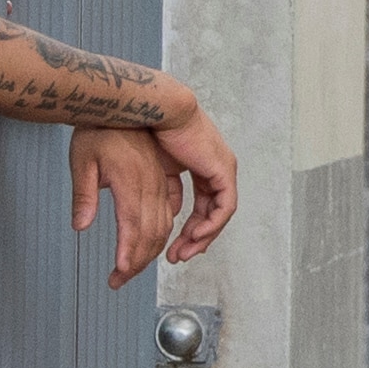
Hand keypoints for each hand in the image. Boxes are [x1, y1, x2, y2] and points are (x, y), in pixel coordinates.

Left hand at [70, 128, 183, 288]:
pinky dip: (162, 232)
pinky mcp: (162, 180)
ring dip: (151, 251)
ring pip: (164, 227)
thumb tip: (80, 224)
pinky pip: (169, 212)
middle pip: (152, 234)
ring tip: (133, 266)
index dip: (128, 256)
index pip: (133, 229)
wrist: (125, 104)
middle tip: (120, 279)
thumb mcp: (82, 160)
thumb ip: (83, 195)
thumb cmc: (100, 128)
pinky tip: (153, 241)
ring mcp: (158, 184)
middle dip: (137, 262)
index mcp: (132, 182)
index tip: (119, 273)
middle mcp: (150, 186)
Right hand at [153, 105, 238, 265]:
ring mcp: (221, 169)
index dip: (186, 228)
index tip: (171, 247)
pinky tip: (194, 236)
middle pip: (209, 213)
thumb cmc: (143, 129)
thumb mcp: (151, 168)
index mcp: (196, 164)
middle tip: (176, 257)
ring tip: (183, 253)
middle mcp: (213, 167)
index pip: (199, 205)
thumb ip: (161, 191)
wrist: (153, 110)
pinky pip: (225, 206)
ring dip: (202, 237)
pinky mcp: (223, 169)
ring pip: (219, 214)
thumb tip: (158, 213)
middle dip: (193, 239)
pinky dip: (212, 224)